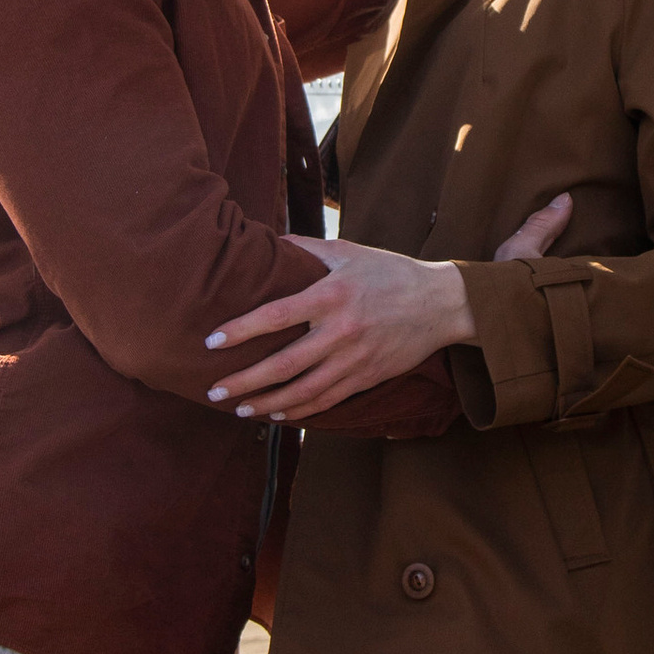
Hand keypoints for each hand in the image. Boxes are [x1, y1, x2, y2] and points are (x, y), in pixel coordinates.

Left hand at [202, 196, 567, 420]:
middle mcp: (341, 331)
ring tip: (238, 409)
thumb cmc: (390, 272)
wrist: (441, 303)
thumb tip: (267, 239)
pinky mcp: (367, 377)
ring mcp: (355, 359)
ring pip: (303, 391)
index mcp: (332, 294)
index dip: (241, 330)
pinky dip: (299, 411)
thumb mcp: (350, 251)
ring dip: (267, 404)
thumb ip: (306, 248)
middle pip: (283, 364)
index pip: (276, 316)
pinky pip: (327, 400)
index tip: (211, 342)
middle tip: (213, 391)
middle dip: (244, 381)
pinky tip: (277, 415)